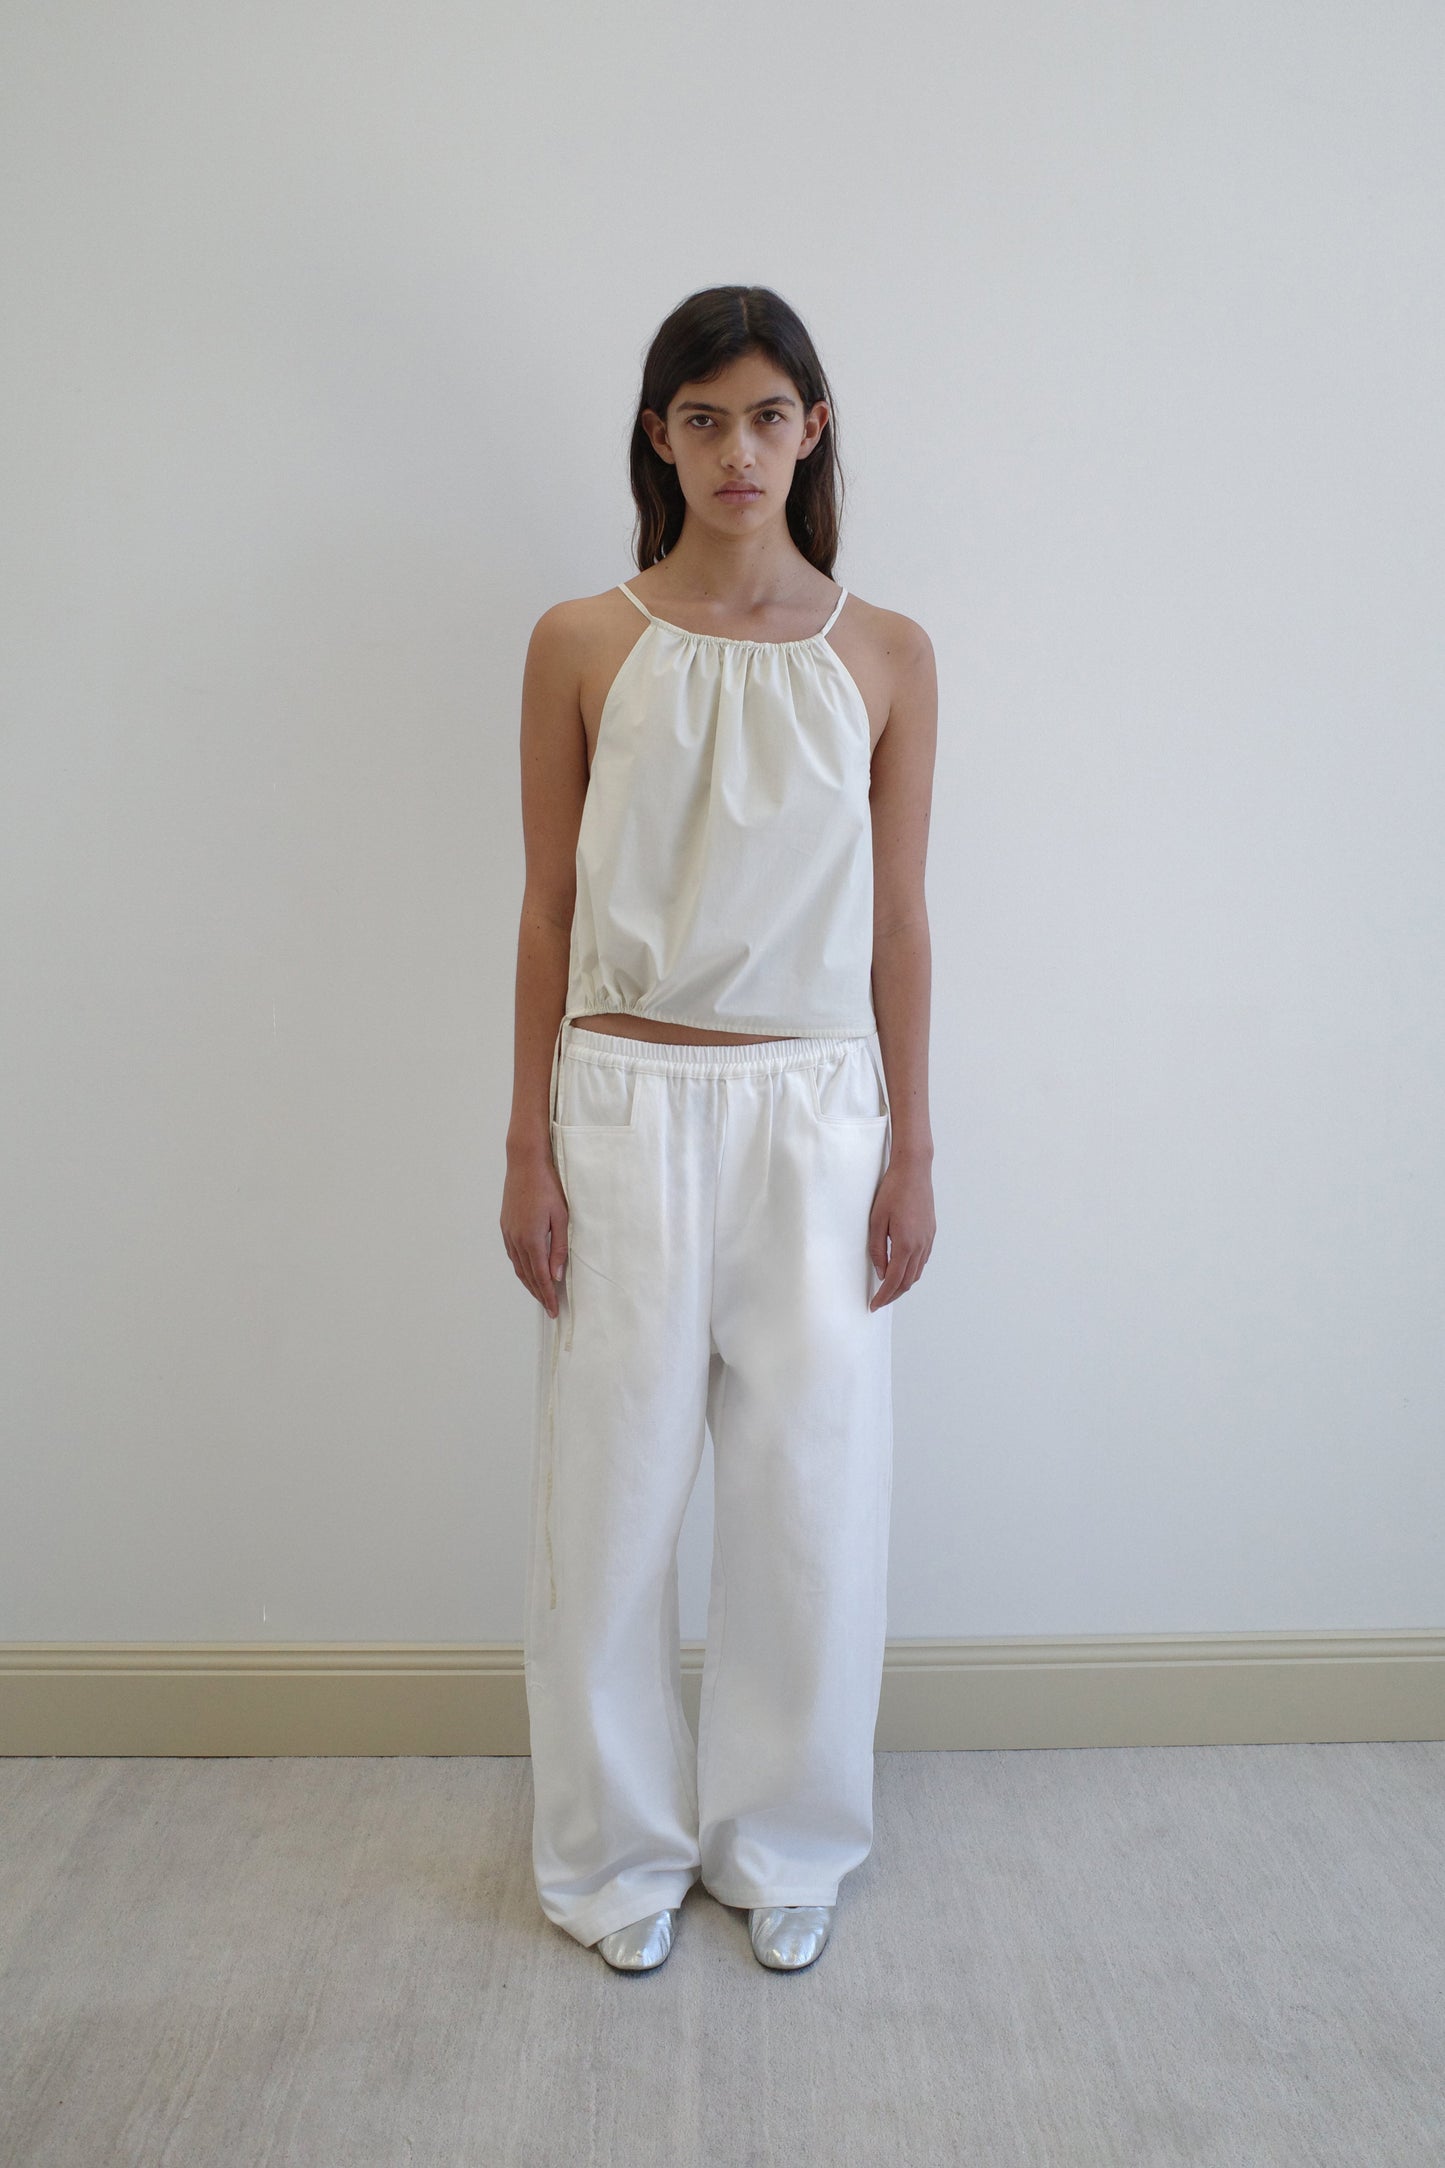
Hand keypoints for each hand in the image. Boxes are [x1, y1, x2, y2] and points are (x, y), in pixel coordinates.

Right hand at [501, 1149, 568, 1315]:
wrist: (525, 1164)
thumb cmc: (549, 1187)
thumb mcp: (562, 1217)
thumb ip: (559, 1248)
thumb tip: (556, 1276)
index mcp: (532, 1239)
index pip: (541, 1277)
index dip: (548, 1296)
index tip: (554, 1310)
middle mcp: (517, 1240)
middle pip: (528, 1276)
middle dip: (539, 1294)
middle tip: (549, 1308)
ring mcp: (508, 1233)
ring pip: (518, 1267)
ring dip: (529, 1283)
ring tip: (540, 1294)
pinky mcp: (505, 1226)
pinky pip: (513, 1254)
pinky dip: (521, 1268)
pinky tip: (528, 1270)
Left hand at [867, 1150, 934, 1308]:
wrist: (914, 1170)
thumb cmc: (892, 1191)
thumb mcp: (876, 1220)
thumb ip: (877, 1249)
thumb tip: (881, 1272)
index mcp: (905, 1244)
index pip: (894, 1280)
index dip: (884, 1296)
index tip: (874, 1305)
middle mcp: (920, 1245)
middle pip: (908, 1281)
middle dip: (894, 1294)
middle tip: (879, 1301)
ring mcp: (928, 1239)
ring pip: (917, 1272)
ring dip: (904, 1284)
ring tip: (889, 1288)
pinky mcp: (931, 1232)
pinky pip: (923, 1260)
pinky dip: (912, 1271)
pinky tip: (902, 1269)